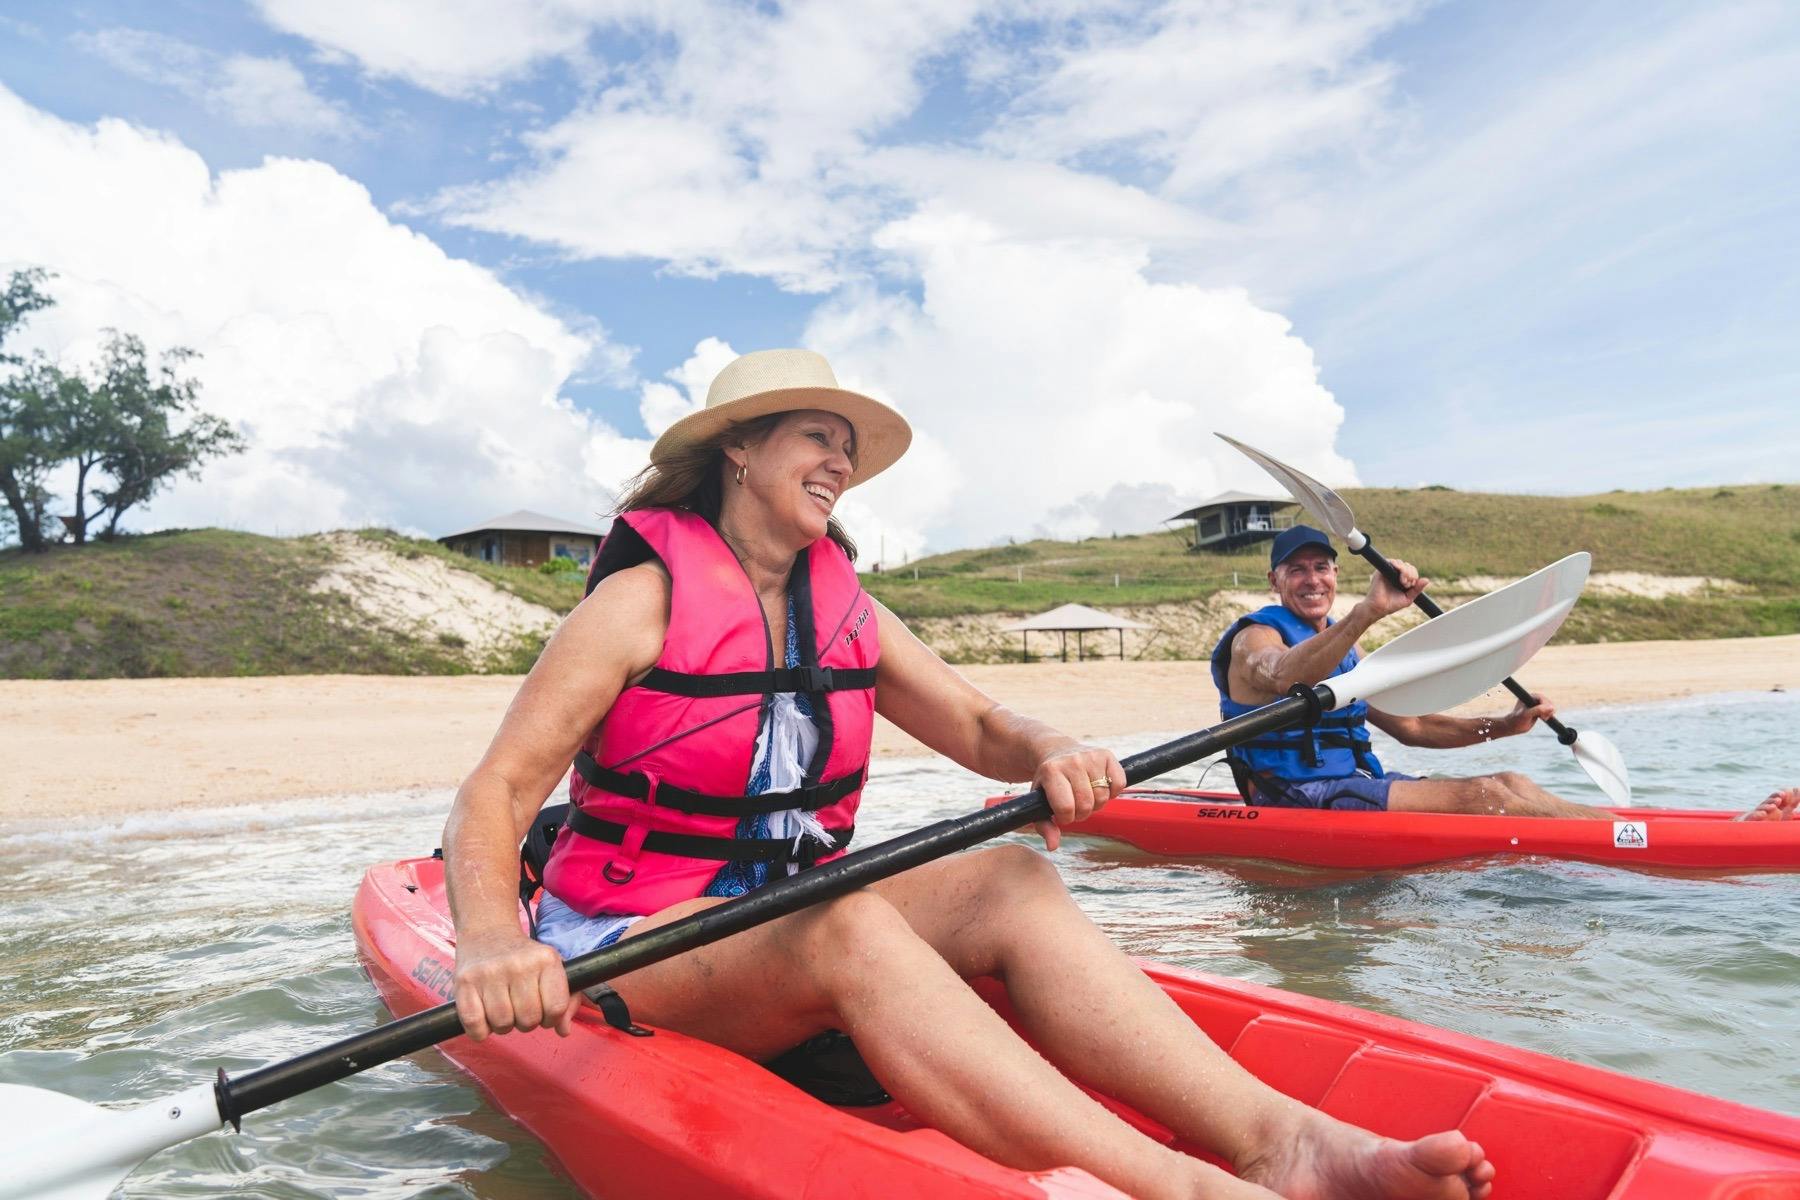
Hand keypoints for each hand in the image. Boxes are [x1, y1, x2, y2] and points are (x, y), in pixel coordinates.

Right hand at [451, 927, 574, 1040]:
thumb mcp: (552, 969)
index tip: (544, 1012)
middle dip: (526, 1022)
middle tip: (519, 1008)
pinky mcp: (464, 982)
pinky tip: (484, 1017)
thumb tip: (563, 1030)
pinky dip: (480, 1031)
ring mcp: (490, 973)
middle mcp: (519, 965)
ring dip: (503, 1025)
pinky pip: (475, 1025)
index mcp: (546, 960)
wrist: (488, 931)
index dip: (551, 1019)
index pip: (556, 1008)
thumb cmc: (524, 957)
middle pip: (528, 1020)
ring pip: (502, 1024)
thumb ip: (567, 1000)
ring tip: (503, 1008)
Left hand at [1023, 742, 1126, 850]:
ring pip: (1103, 796)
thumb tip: (1053, 846)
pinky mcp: (1107, 754)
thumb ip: (1044, 826)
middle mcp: (1072, 761)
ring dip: (1096, 804)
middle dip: (1081, 813)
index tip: (1062, 813)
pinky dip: (1112, 792)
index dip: (1066, 818)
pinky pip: (1119, 783)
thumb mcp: (1040, 801)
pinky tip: (1100, 788)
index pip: (1065, 807)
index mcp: (1051, 771)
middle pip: (1086, 804)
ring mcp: (1091, 756)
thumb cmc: (1049, 782)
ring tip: (1086, 797)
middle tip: (1075, 806)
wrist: (1056, 751)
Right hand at [1360, 558, 1428, 619]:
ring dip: (1406, 572)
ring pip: (1401, 563)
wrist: (1380, 608)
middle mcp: (1393, 574)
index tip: (1410, 586)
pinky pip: (1391, 562)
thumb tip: (1427, 580)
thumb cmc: (1392, 604)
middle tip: (1407, 585)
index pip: (1411, 570)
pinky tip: (1400, 577)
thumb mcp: (1408, 597)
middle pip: (1407, 565)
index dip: (1414, 576)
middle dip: (1411, 574)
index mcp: (1400, 579)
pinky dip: (1399, 567)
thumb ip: (1417, 589)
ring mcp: (1387, 571)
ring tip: (1403, 583)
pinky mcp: (1381, 570)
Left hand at [1502, 693, 1554, 737]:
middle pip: (1547, 702)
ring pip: (1549, 707)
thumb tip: (1551, 708)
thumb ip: (1538, 710)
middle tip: (1544, 717)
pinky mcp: (1539, 712)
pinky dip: (1549, 715)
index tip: (1545, 713)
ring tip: (1544, 718)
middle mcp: (1533, 700)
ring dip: (1550, 712)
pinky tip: (1545, 719)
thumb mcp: (1527, 714)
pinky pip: (1548, 711)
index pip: (1542, 698)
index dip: (1546, 705)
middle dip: (1548, 709)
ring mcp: (1537, 706)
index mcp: (1529, 697)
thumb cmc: (1517, 719)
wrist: (1513, 727)